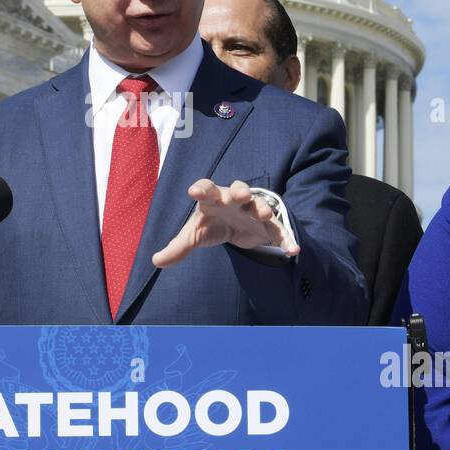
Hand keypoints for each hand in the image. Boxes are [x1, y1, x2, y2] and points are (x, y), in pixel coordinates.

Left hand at [152, 179, 297, 267]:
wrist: (237, 223)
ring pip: (260, 205)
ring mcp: (253, 211)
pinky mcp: (268, 226)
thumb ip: (179, 247)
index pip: (206, 188)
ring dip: (263, 208)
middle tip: (241, 195)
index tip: (194, 191)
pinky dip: (286, 238)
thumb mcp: (195, 234)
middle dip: (240, 191)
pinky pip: (279, 230)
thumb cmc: (212, 222)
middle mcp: (235, 200)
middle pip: (238, 189)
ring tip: (265, 216)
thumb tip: (156, 261)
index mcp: (214, 198)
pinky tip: (293, 250)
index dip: (201, 188)